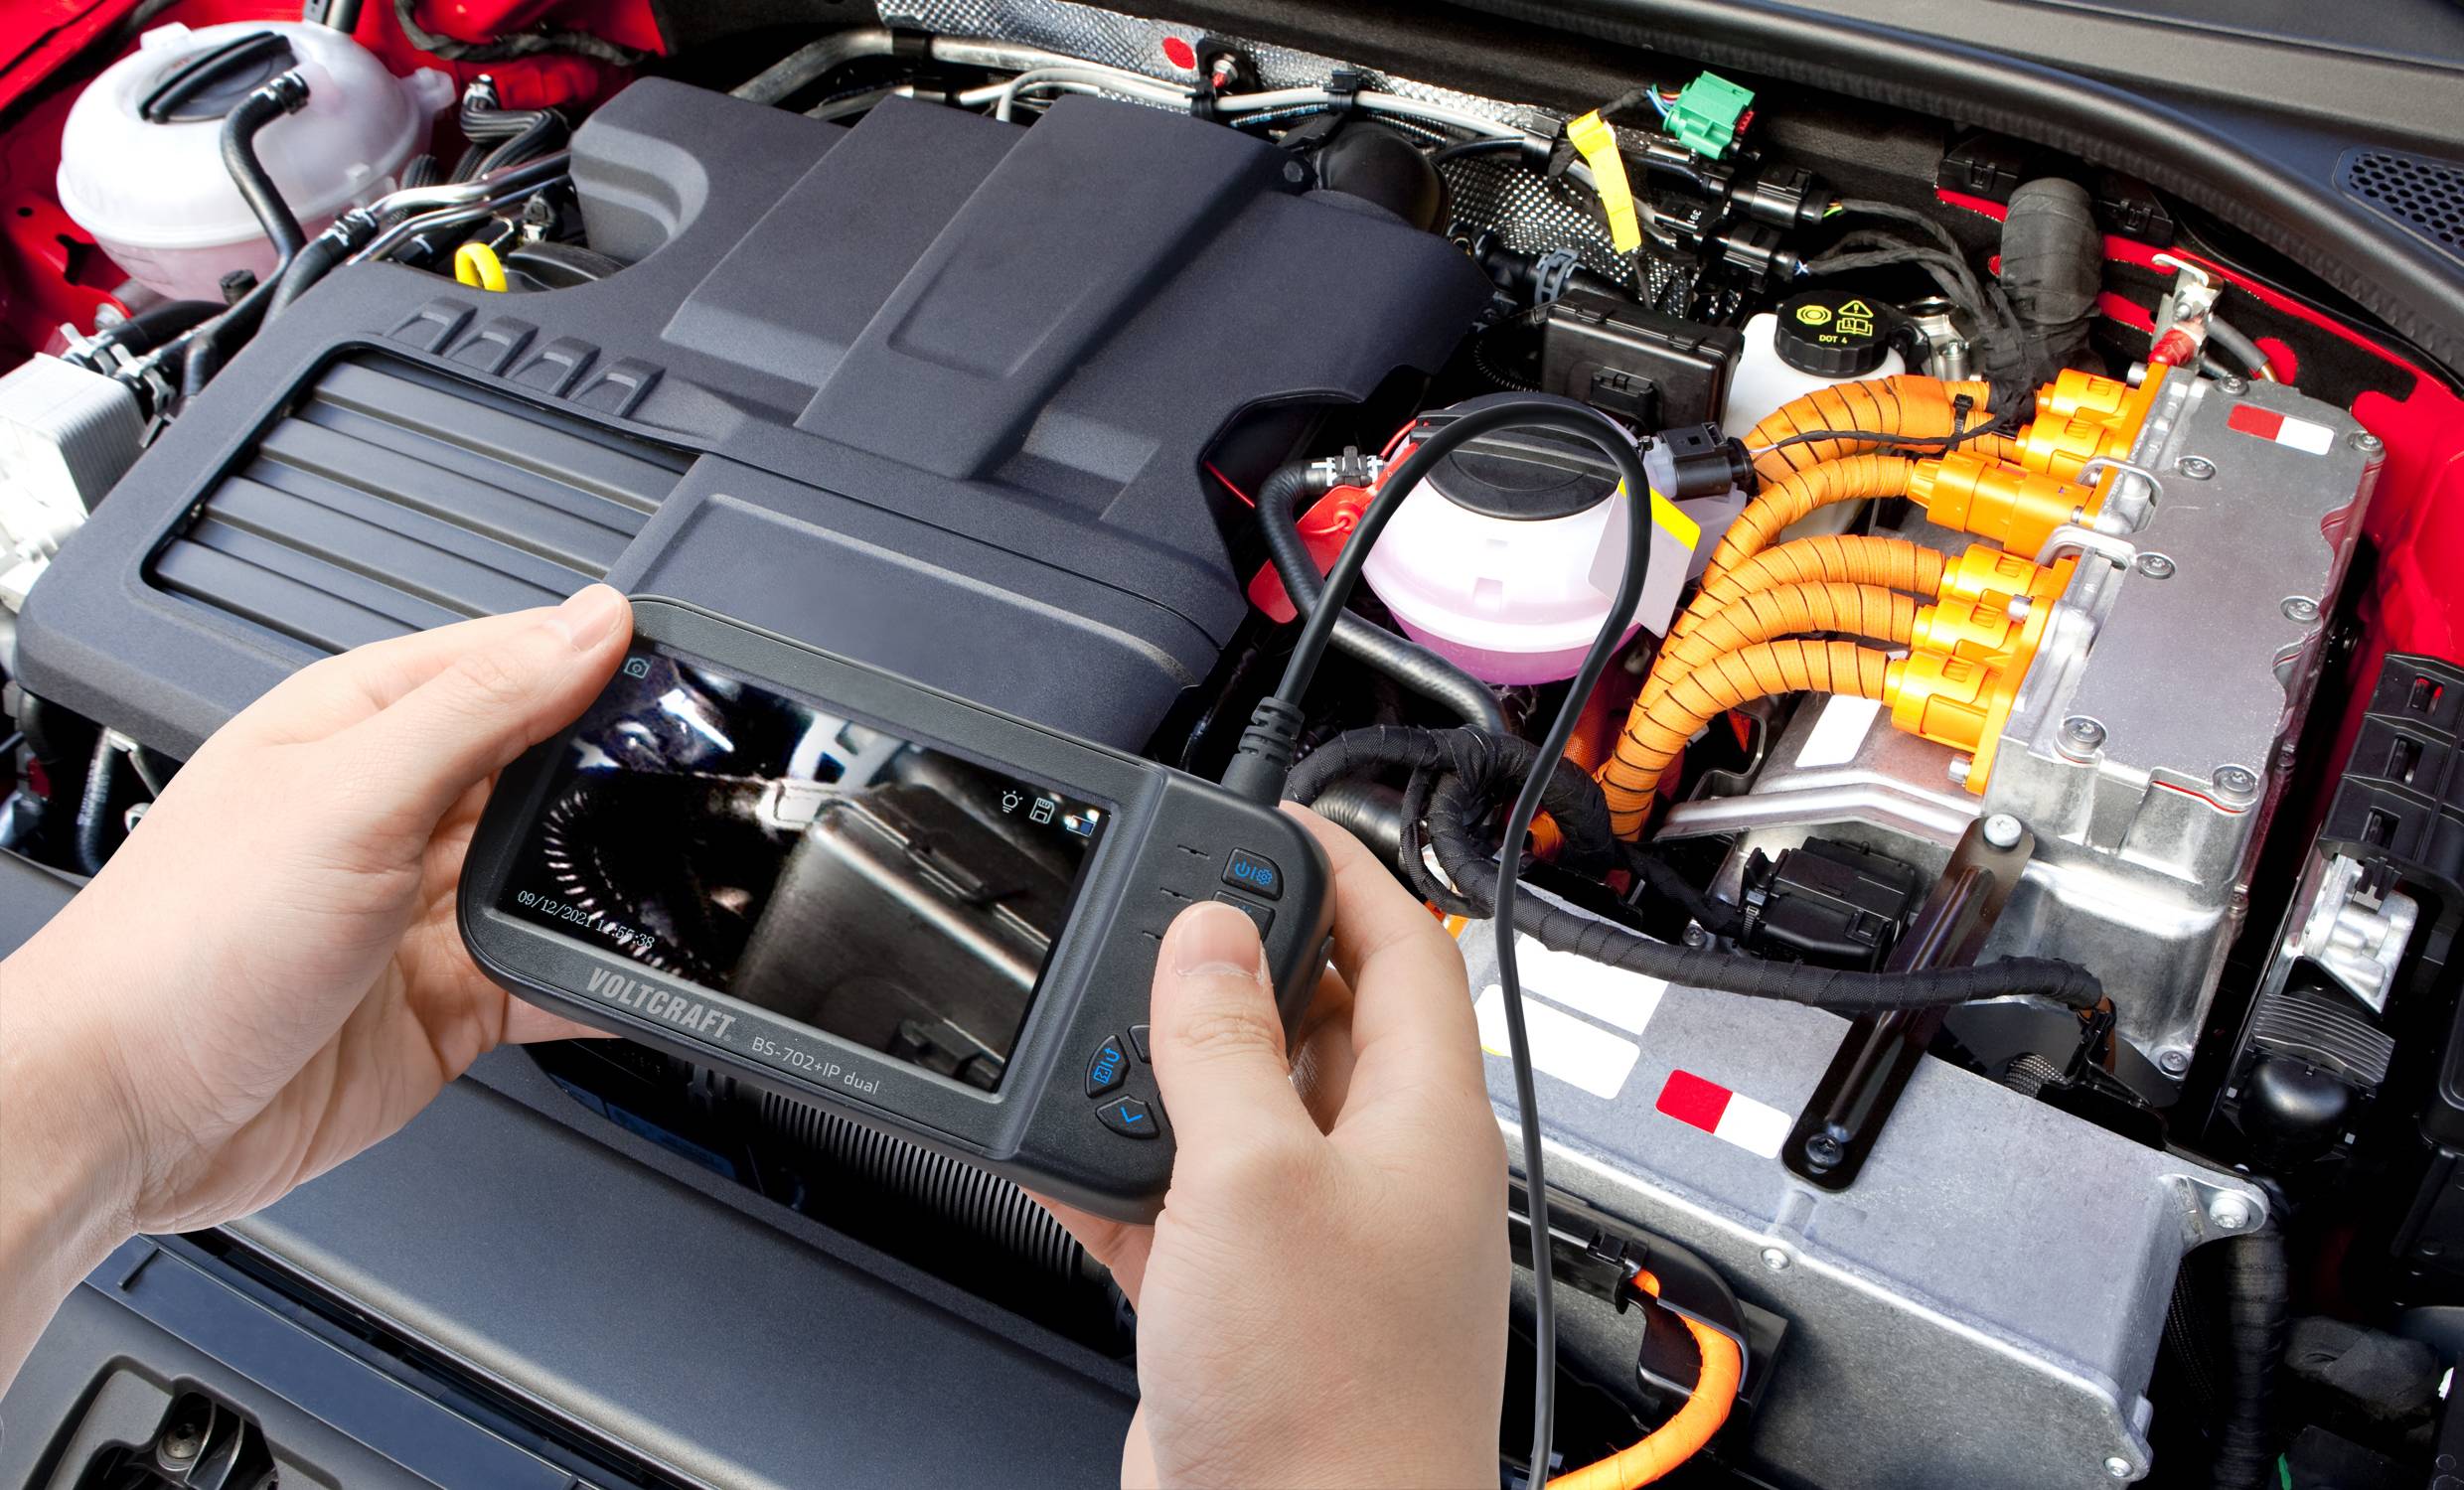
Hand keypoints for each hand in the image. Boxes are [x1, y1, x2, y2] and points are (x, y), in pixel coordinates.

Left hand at [0, 586, 630, 1382]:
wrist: (121, 1115)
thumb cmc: (180, 944)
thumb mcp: (349, 795)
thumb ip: (482, 707)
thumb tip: (590, 624)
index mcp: (361, 725)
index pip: (510, 661)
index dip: (597, 662)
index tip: (687, 682)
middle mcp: (397, 811)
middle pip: (548, 772)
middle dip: (620, 781)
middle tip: (701, 790)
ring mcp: (423, 912)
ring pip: (559, 879)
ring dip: (615, 882)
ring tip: (685, 880)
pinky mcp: (447, 1004)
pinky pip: (553, 978)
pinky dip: (603, 979)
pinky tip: (648, 974)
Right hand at [1040, 808, 1507, 1488]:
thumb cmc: (1334, 1404)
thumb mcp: (1258, 1179)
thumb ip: (1224, 1044)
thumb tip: (1207, 932)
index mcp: (1424, 1119)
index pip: (1405, 947)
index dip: (1344, 870)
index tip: (1274, 819)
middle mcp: (1378, 1170)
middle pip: (1312, 1019)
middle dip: (1231, 966)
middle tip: (1155, 921)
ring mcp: (1309, 1238)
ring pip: (1233, 1109)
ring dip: (1160, 1073)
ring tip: (1091, 1039)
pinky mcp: (1241, 1302)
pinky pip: (1176, 1202)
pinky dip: (1115, 1172)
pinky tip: (1056, 1150)